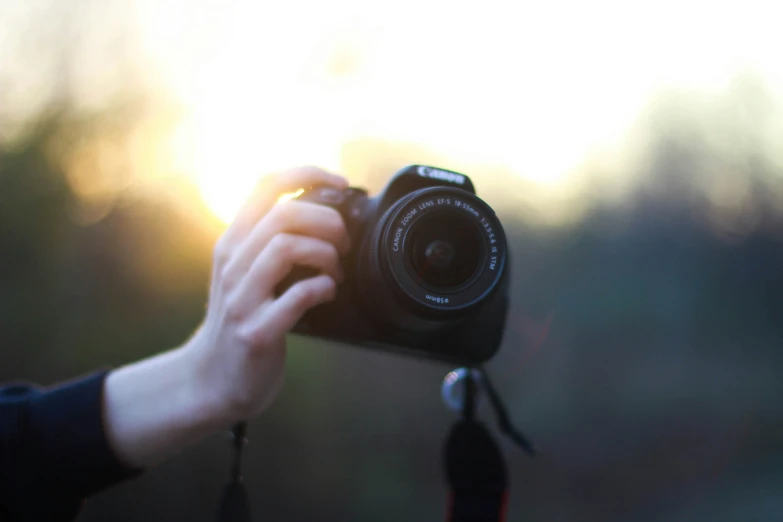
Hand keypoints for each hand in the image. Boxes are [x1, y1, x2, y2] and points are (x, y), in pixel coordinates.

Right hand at [185, 166, 350, 422]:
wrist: (210, 380)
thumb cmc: (239, 321)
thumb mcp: (242, 273)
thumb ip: (266, 243)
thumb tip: (319, 214)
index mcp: (232, 242)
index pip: (265, 184)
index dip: (307, 173)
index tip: (340, 184)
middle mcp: (232, 263)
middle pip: (284, 213)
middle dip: (328, 222)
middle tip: (342, 245)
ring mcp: (241, 298)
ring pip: (286, 247)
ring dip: (326, 255)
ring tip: (335, 271)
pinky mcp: (256, 331)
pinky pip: (297, 296)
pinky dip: (323, 289)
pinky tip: (327, 294)